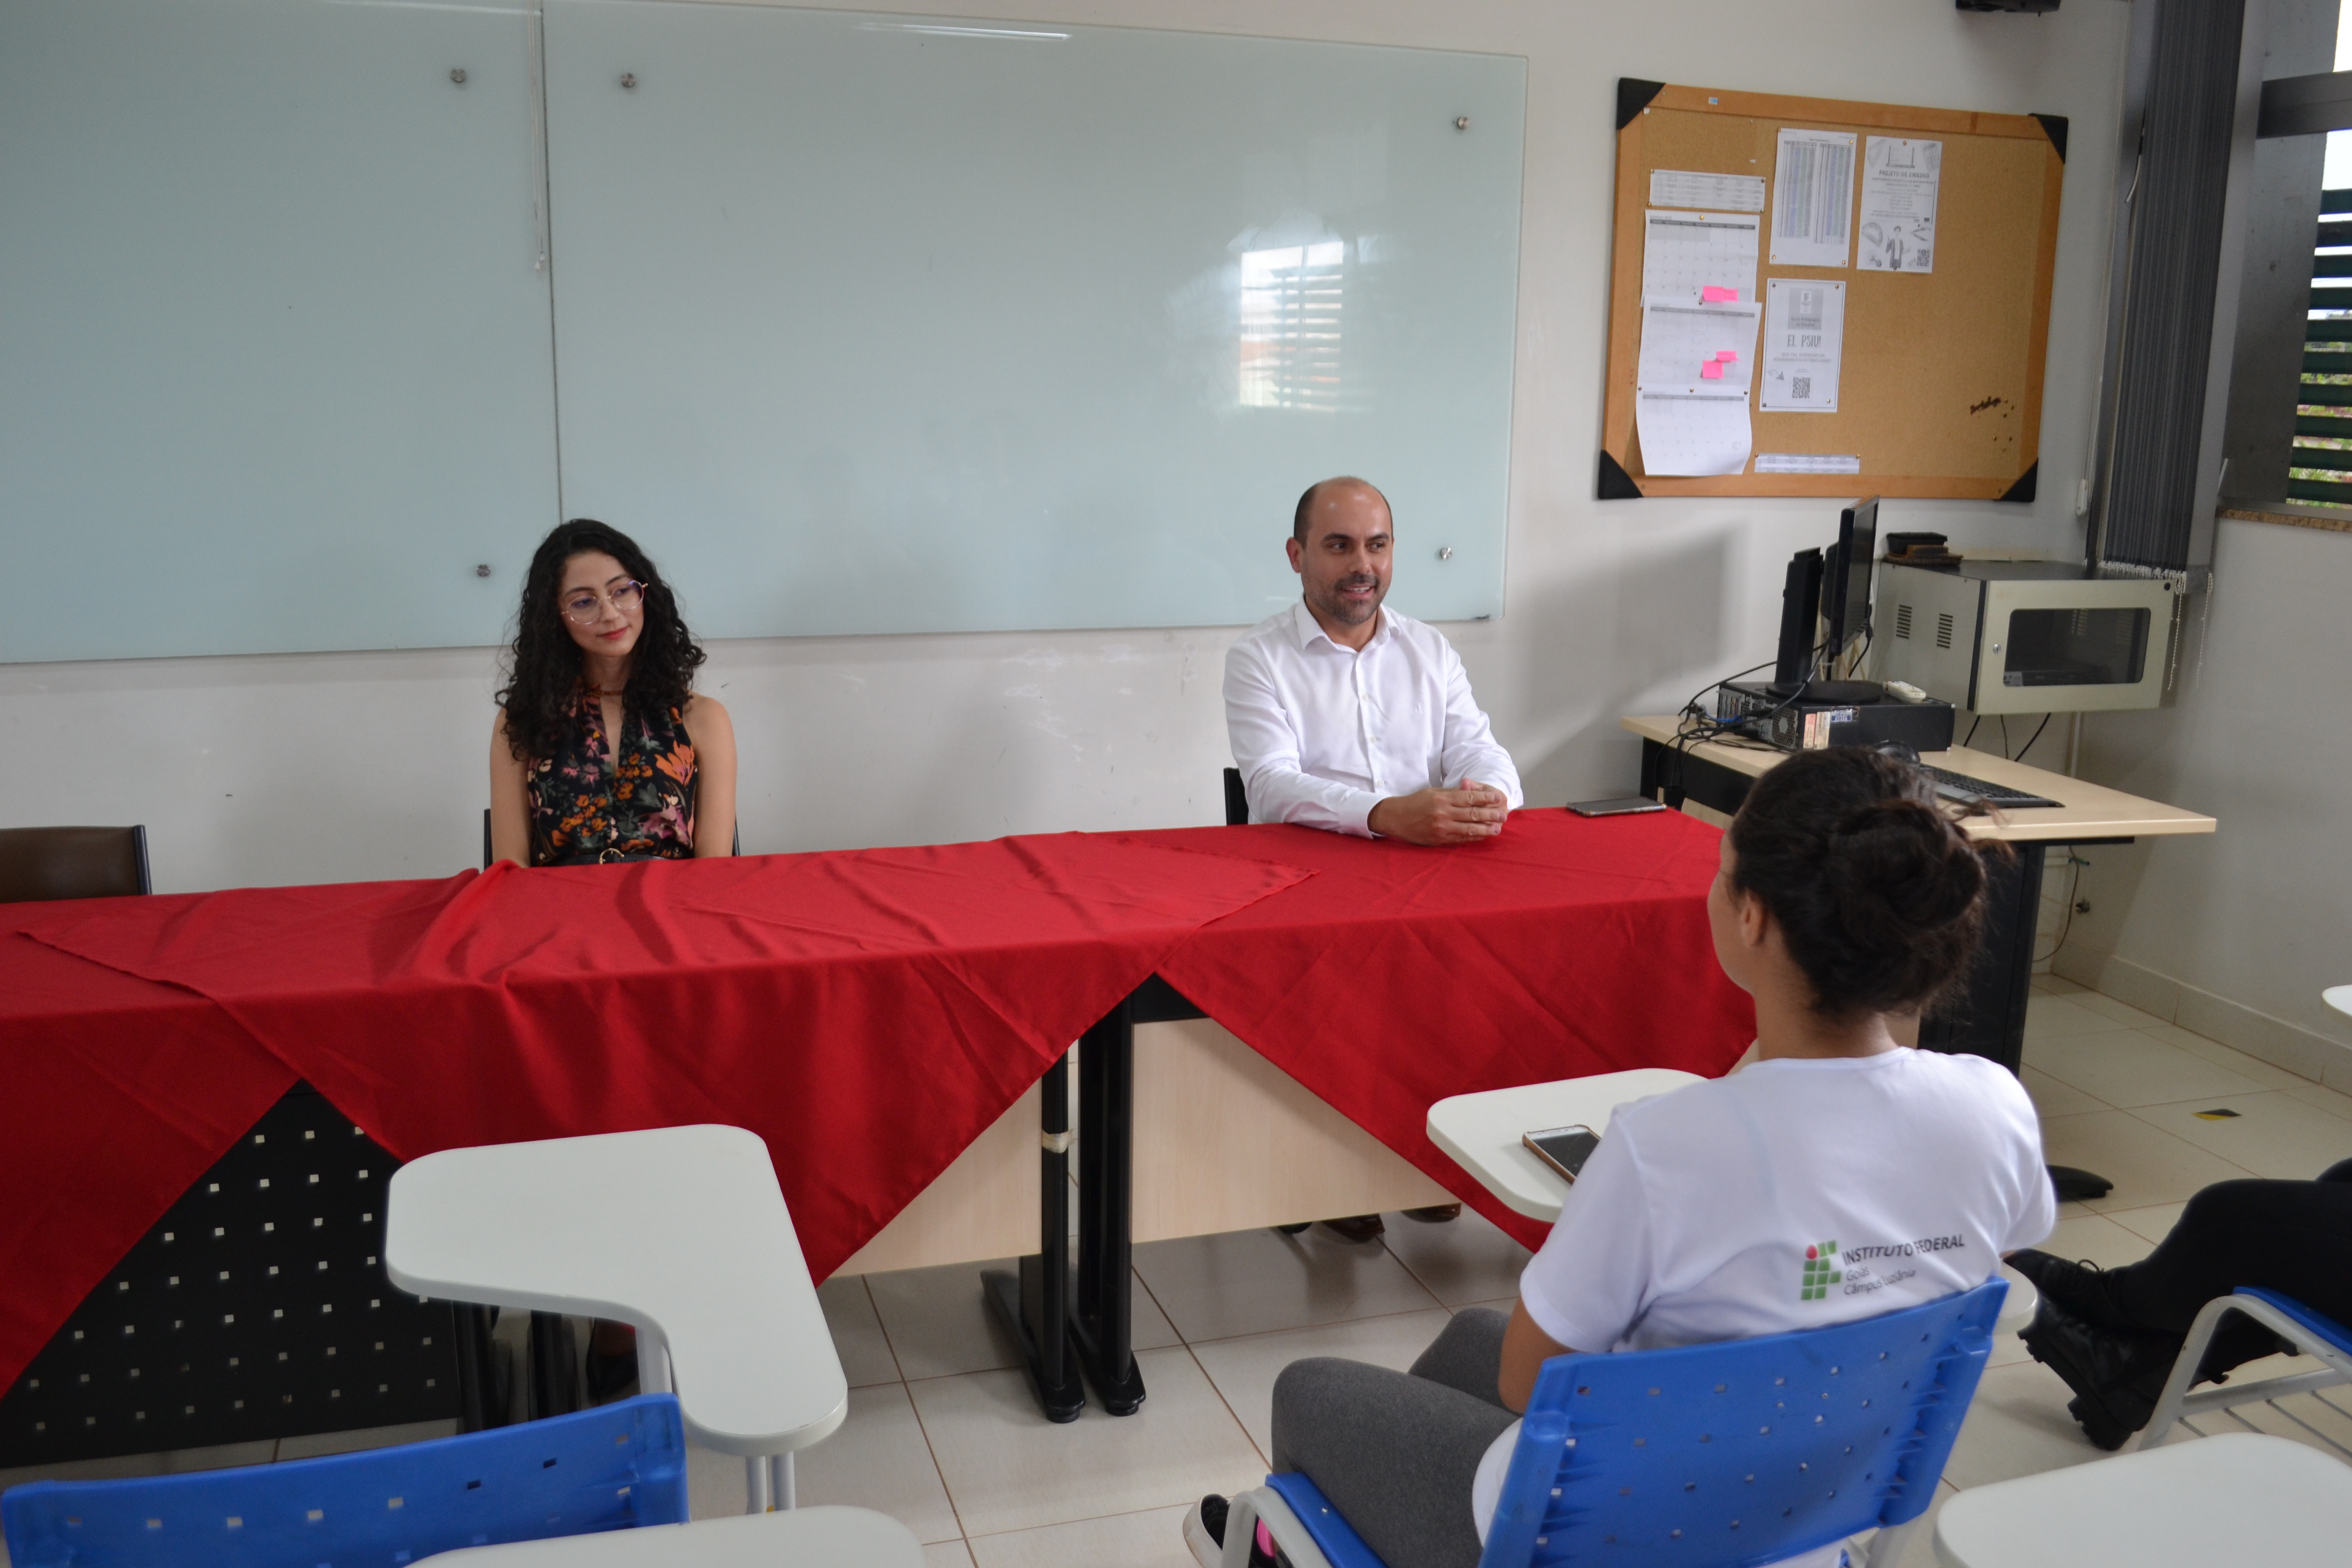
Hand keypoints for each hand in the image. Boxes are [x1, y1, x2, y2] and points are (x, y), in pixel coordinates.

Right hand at [1367, 781, 1508, 845]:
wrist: (1396, 818)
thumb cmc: (1415, 802)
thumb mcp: (1433, 792)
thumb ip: (1452, 792)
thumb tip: (1472, 790)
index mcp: (1442, 798)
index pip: (1469, 798)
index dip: (1485, 798)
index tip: (1497, 798)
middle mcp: (1443, 813)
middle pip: (1472, 814)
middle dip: (1490, 814)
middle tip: (1503, 815)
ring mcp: (1441, 828)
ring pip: (1469, 829)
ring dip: (1486, 829)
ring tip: (1497, 829)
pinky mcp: (1439, 840)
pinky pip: (1460, 839)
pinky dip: (1473, 837)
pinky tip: (1482, 835)